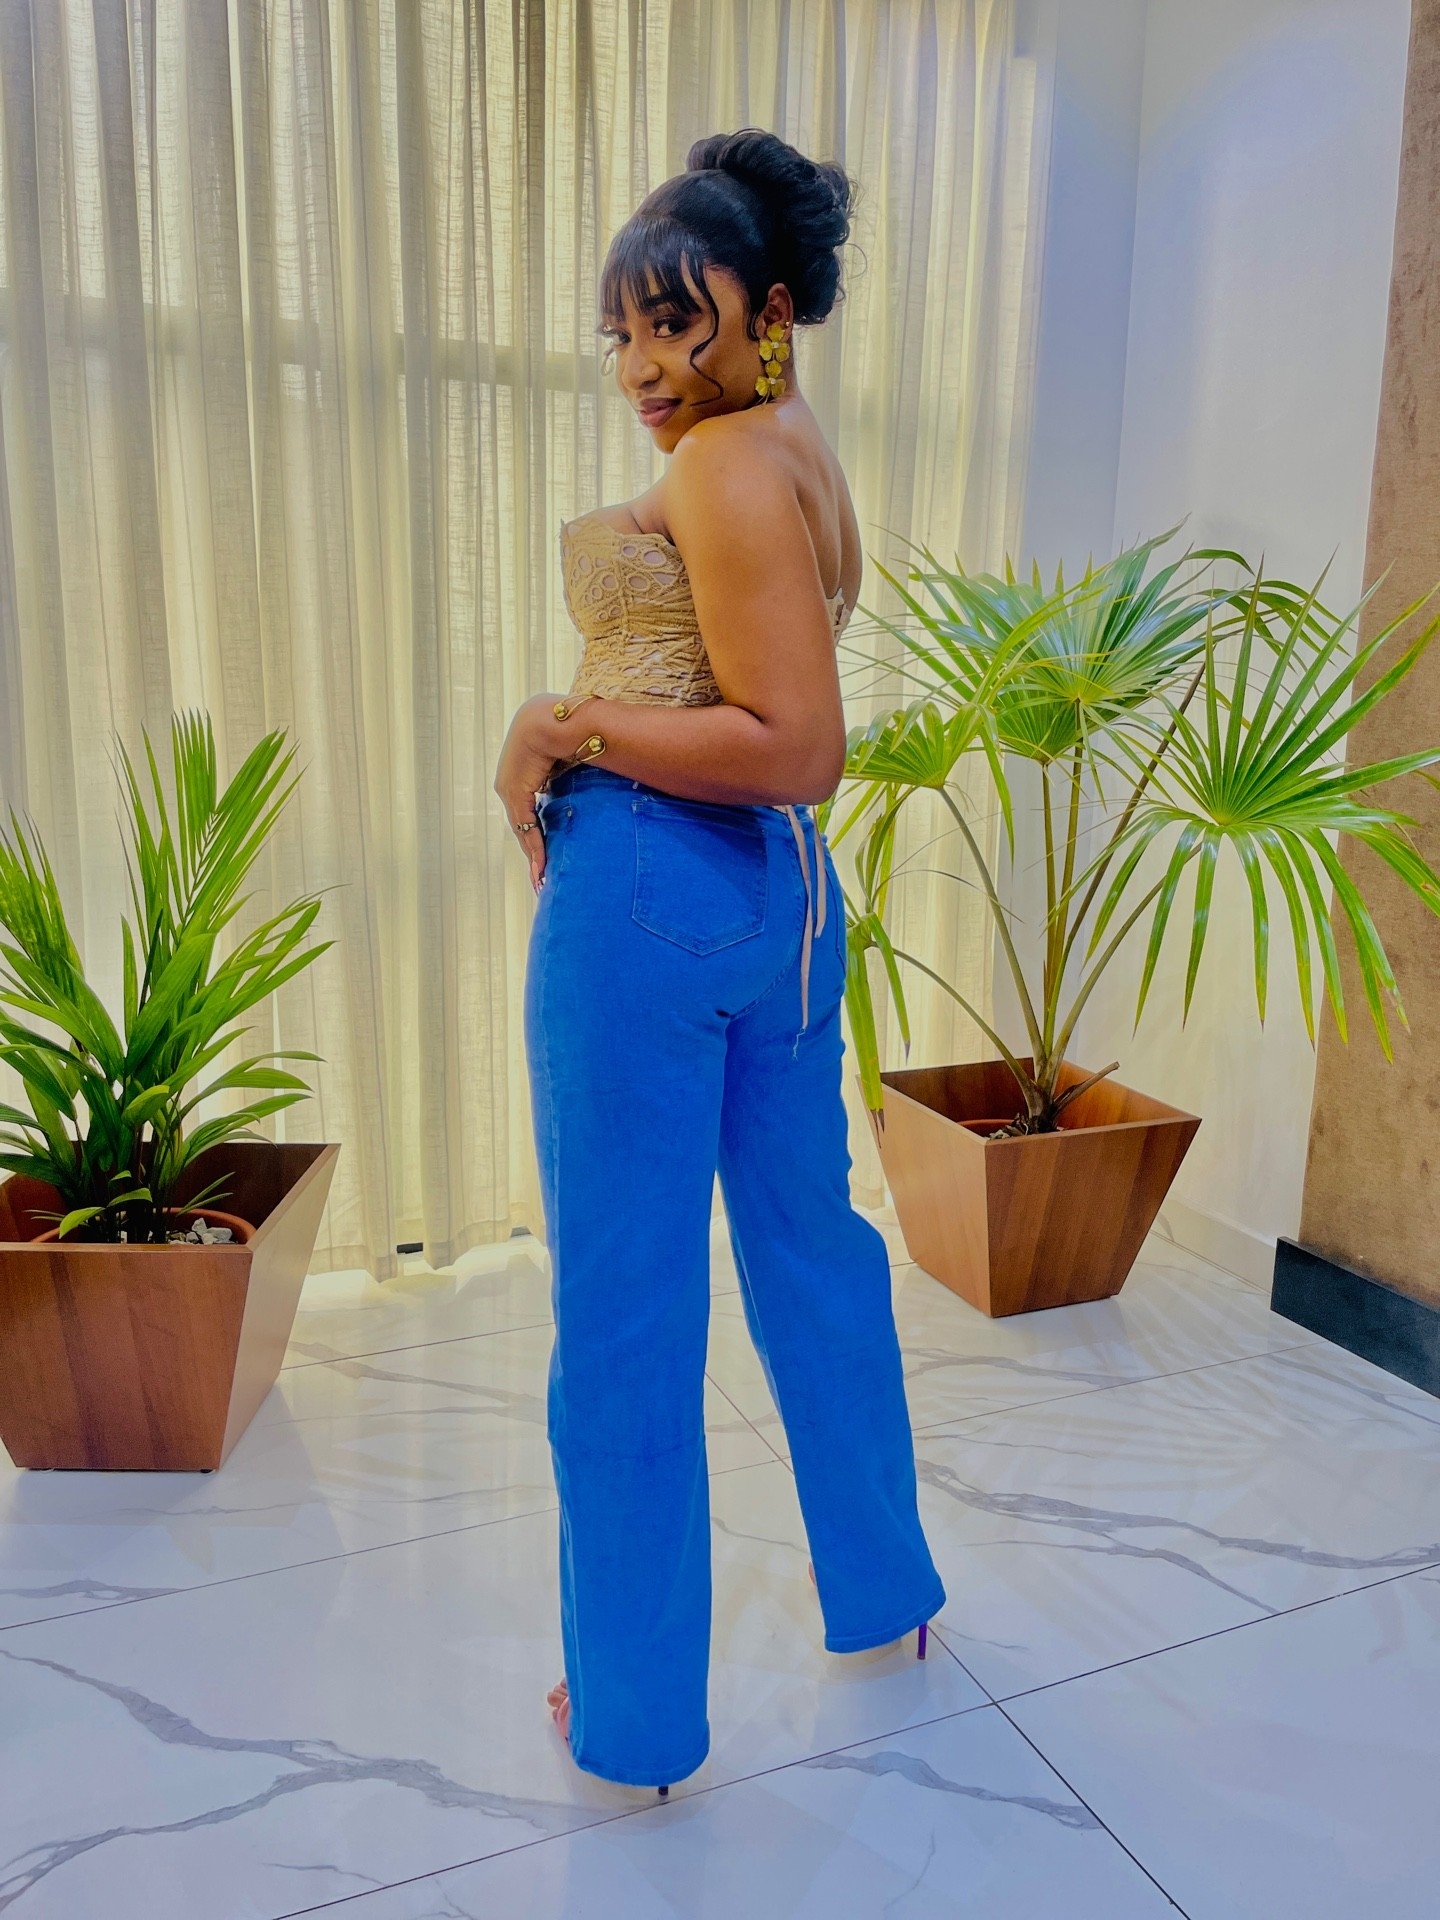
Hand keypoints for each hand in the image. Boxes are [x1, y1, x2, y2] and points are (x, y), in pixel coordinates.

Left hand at [494, 695, 567, 889]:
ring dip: (534, 857)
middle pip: (525, 822)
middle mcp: (511, 776)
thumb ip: (579, 770)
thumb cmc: (577, 726)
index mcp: (526, 765)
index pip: (531, 807)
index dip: (539, 832)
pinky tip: (542, 868)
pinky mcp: (512, 790)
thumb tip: (602, 772)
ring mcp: (508, 783)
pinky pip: (525, 825)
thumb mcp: (577, 756)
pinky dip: (535, 848)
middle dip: (534, 852)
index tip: (548, 852)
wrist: (561, 717)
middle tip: (542, 877)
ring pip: (523, 827)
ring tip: (543, 880)